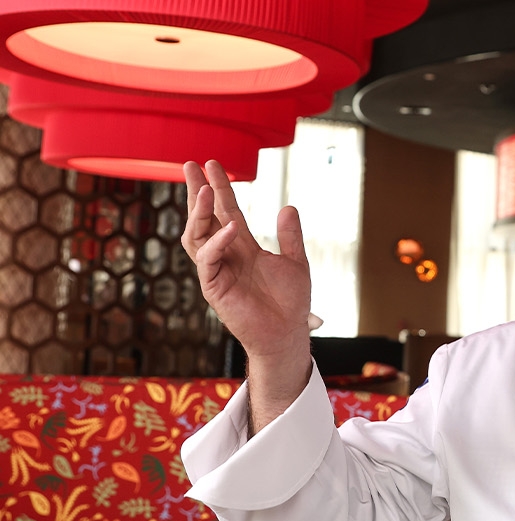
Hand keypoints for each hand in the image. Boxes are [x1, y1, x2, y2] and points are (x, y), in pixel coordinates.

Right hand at [180, 160, 312, 364]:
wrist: (287, 333)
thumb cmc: (290, 303)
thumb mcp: (295, 262)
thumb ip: (290, 236)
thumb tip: (288, 207)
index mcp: (242, 248)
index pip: (225, 211)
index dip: (219, 188)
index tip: (211, 164)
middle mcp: (225, 256)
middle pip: (203, 218)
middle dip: (196, 191)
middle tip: (189, 165)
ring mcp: (217, 270)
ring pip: (196, 235)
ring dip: (198, 212)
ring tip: (202, 189)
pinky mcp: (213, 287)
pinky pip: (208, 259)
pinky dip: (218, 242)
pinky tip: (231, 226)